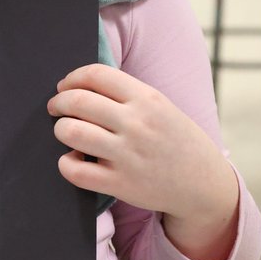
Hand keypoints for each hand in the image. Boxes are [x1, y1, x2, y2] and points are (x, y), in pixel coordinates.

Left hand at [47, 64, 238, 259]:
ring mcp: (127, 155)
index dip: (72, 78)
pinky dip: (66, 163)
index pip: (95, 75)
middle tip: (56, 107)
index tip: (64, 86)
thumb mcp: (162, 106)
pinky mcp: (120, 184)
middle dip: (58, 103)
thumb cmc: (177, 140)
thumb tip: (81, 85)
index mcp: (147, 99)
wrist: (204, 184)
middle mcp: (136, 124)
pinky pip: (75, 171)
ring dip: (60, 129)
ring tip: (65, 132)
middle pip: (77, 101)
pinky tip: (74, 159)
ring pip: (71, 132)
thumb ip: (127, 93)